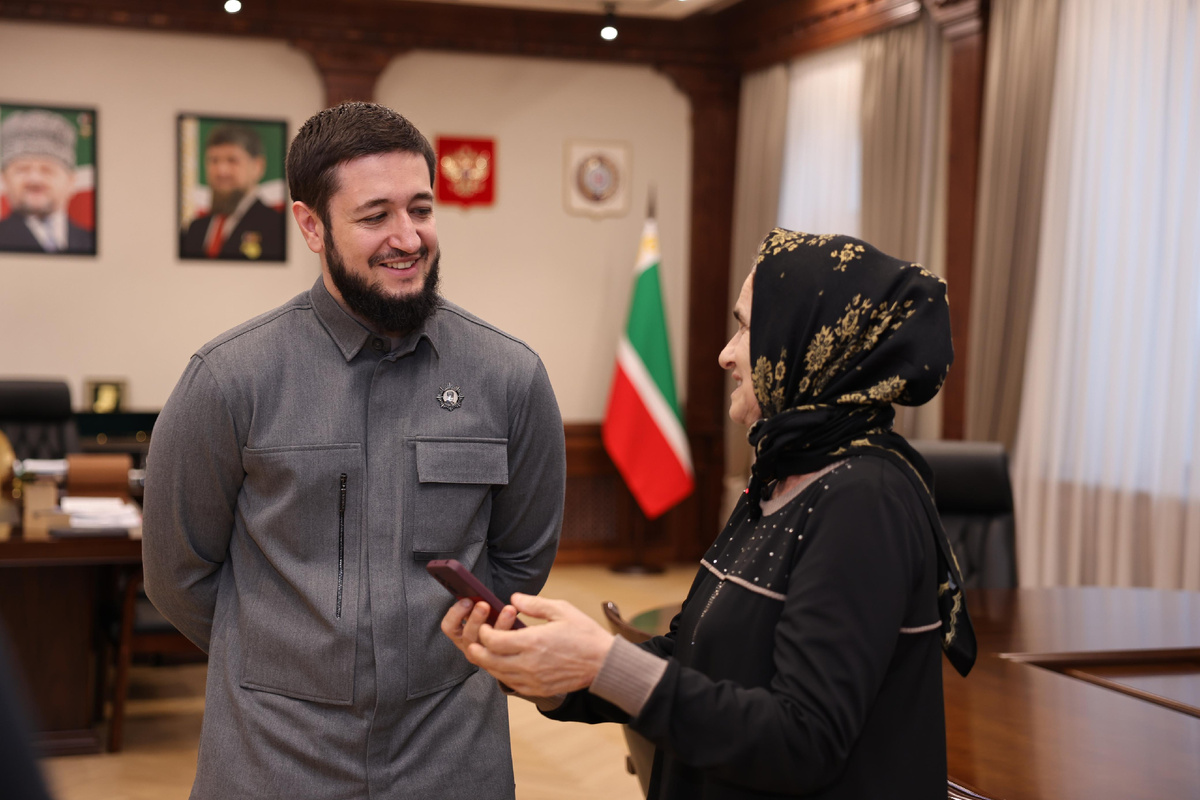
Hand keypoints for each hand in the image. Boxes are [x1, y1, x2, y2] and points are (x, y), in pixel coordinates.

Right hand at [440, 598, 520, 659]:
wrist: (512, 644)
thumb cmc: (493, 620)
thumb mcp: (482, 612)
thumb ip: (477, 604)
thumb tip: (477, 593)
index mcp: (459, 633)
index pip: (449, 626)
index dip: (456, 613)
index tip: (468, 601)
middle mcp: (469, 645)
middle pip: (468, 635)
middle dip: (476, 618)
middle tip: (484, 605)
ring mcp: (483, 655)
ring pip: (488, 643)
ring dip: (499, 624)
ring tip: (509, 610)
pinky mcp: (500, 659)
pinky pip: (504, 648)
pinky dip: (511, 633)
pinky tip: (517, 621)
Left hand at [460, 593, 615, 696]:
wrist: (604, 664)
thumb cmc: (585, 634)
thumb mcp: (562, 610)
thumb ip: (535, 604)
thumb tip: (514, 598)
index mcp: (533, 641)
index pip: (493, 641)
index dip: (484, 632)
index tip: (486, 626)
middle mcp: (528, 663)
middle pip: (489, 660)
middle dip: (477, 650)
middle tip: (474, 641)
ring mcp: (532, 679)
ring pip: (497, 674)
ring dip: (487, 663)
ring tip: (485, 652)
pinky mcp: (537, 689)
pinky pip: (511, 684)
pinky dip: (502, 674)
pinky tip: (503, 665)